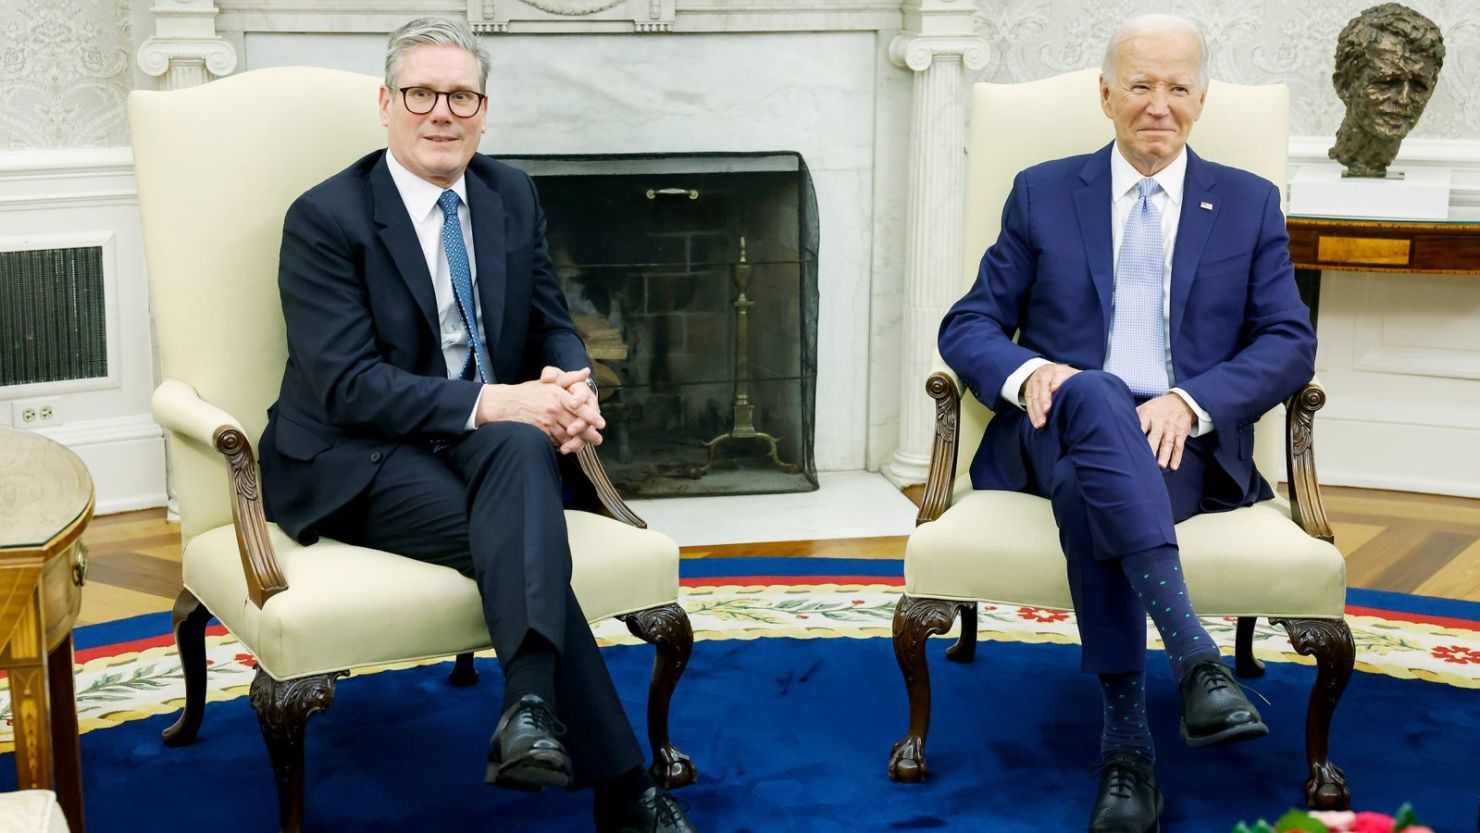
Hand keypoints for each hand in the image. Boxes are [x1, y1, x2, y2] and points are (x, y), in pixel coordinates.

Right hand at [475, 367, 603, 453]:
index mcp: (557, 395)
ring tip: (584, 445)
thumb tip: (586, 372)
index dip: (591, 417)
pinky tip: (566, 446)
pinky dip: (562, 445)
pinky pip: (555, 442)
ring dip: (576, 442)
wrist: (504, 404)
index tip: (601, 424)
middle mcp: (552, 409)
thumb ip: (569, 378)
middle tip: (597, 439)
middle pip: (576, 424)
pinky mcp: (539, 433)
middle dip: (588, 434)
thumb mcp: (548, 382)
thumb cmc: (527, 392)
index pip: (578, 407)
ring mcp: (545, 422)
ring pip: (566, 436)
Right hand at [1022, 363, 1080, 428]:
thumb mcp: (1073, 375)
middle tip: (1047, 411)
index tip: (1055, 389)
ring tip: (1042, 424)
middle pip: (1043, 388)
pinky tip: (1037, 424)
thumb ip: (1080, 381)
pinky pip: (1029, 404)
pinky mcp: (1028, 392)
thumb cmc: (1064, 377)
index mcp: (1058, 371)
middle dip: (1044, 400)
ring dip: (1037, 412)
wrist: (1045, 371)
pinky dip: (1032, 415)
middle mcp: (1044, 376)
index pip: (1057, 375)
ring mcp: (1034, 384)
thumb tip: (1092, 391)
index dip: (1057, 381)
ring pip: (1034, 398)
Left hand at [1137, 393, 1194, 469]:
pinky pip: (1179, 446)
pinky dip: (1177, 457)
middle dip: (1151, 449)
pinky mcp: (1181, 433)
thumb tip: (1113, 428)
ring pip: (1168, 443)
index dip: (1136, 436)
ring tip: (1161, 466)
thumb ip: (1132, 418)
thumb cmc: (1155, 409)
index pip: (1141, 426)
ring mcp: (1171, 428)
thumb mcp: (1143, 408)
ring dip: (1165, 455)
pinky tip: (1174, 467)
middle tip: (1146, 462)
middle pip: (1155, 437)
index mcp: (1147, 415)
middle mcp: (1160, 422)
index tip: (1130, 447)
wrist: (1179, 402)